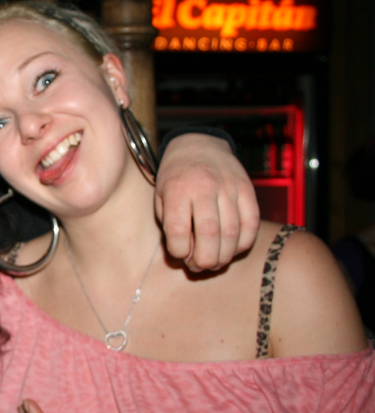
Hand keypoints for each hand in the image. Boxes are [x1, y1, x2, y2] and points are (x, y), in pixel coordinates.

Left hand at [155, 133, 259, 270]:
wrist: (198, 145)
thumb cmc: (175, 178)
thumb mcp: (161, 196)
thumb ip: (169, 224)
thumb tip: (184, 256)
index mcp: (177, 190)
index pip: (178, 230)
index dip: (179, 251)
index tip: (178, 254)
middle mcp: (204, 188)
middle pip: (209, 234)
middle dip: (204, 260)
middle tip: (199, 266)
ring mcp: (229, 188)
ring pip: (232, 233)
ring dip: (224, 256)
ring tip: (214, 262)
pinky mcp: (248, 190)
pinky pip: (251, 224)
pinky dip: (243, 243)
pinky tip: (232, 249)